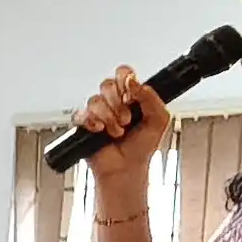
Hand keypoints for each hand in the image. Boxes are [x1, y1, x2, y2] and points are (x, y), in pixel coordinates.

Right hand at [75, 67, 173, 190]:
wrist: (128, 168)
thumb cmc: (143, 147)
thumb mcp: (159, 119)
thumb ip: (151, 97)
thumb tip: (134, 82)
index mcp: (131, 96)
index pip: (123, 73)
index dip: (125, 80)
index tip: (131, 96)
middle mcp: (113, 102)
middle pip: (107, 84)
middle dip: (118, 103)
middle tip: (126, 119)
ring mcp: (97, 112)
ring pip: (95, 100)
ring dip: (109, 118)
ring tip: (117, 132)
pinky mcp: (84, 124)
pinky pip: (81, 114)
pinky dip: (92, 123)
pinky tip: (100, 131)